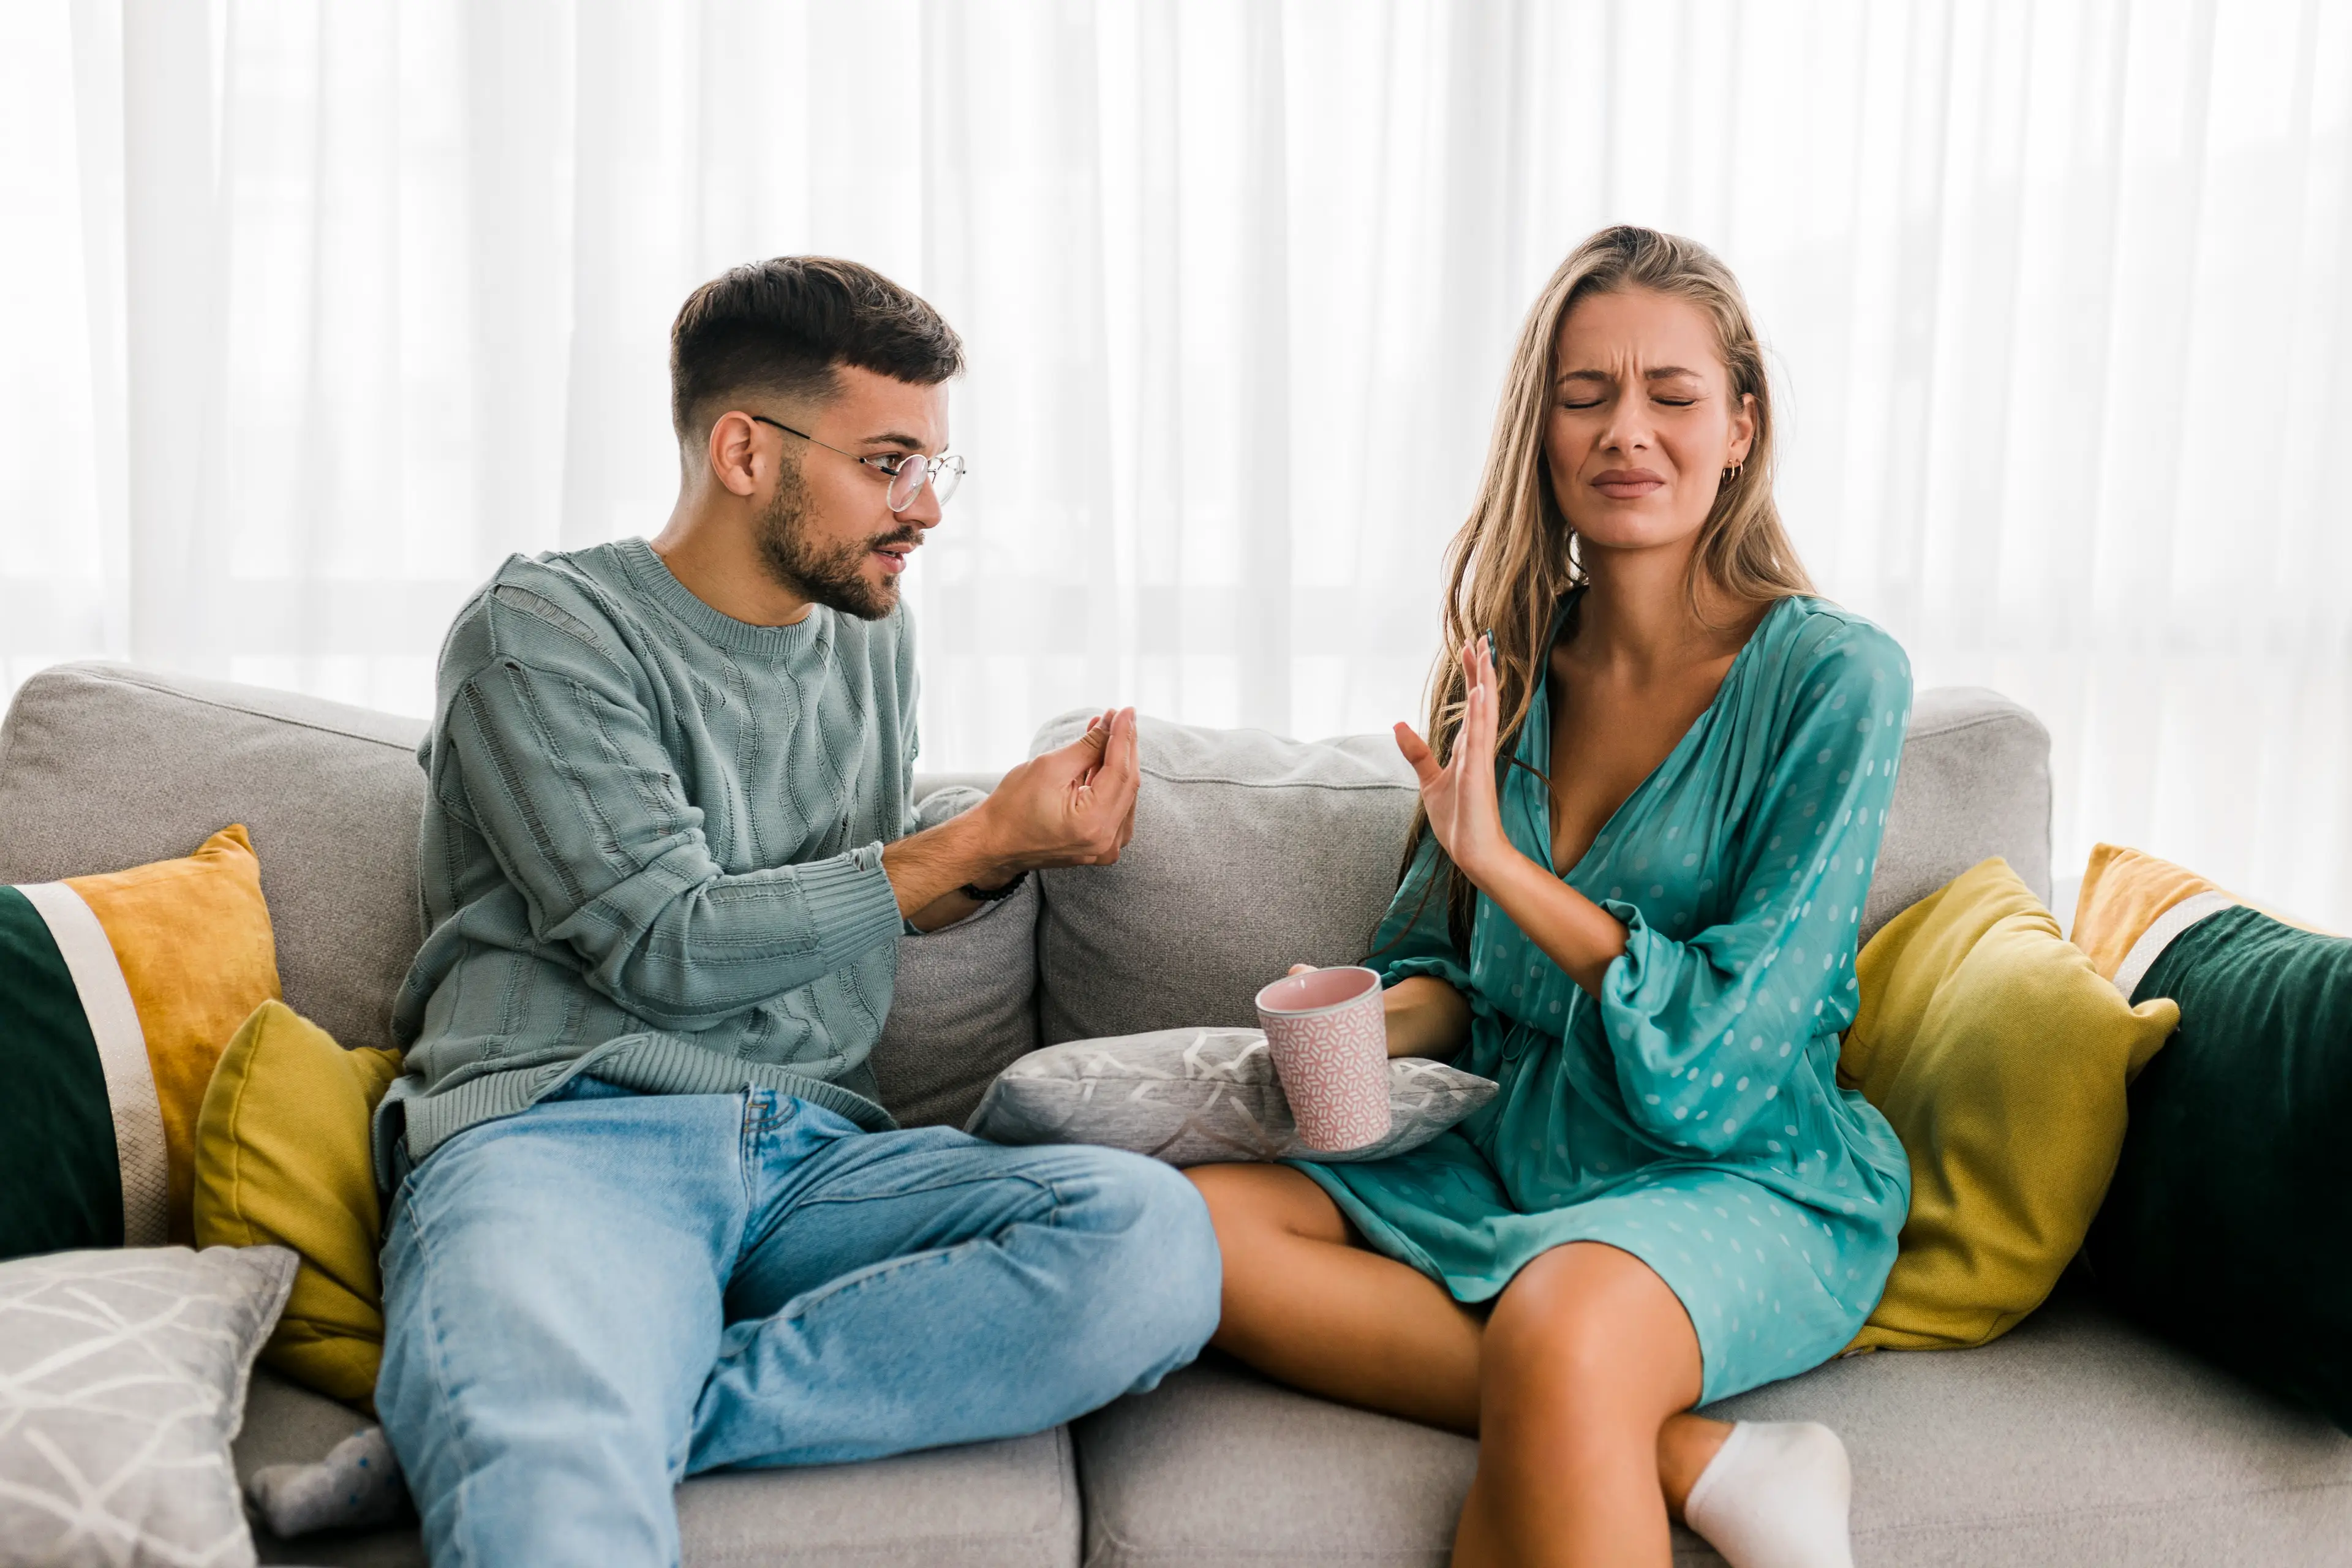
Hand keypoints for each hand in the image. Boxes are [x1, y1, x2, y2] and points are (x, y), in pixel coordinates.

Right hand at [971, 706, 1141, 874]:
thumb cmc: (1012, 807)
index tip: (1126, 711)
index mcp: (1092, 824)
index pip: (1121, 772)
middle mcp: (1105, 841)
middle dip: (1123, 746)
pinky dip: (1109, 781)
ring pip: (1123, 794)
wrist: (993, 844)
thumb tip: (1112, 723)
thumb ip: (1088, 746)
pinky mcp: (1099, 846)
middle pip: (1127, 784)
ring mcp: (1104, 847)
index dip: (1124, 737)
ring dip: (1116, 761)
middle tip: (1119, 716)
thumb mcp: (1049, 767)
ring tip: (1104, 730)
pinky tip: (1101, 756)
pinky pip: (1114, 807)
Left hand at [1393, 634, 1511, 880]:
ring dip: (1485, 683)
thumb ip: (1417, 753)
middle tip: (1482, 639)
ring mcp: (1480, 759)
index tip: (1472, 649)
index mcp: (1469, 749)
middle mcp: (1477, 749)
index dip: (1473, 677)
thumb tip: (1398, 724)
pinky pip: (1480, 739)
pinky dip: (1480, 715)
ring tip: (1485, 654)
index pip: (1472, 705)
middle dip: (1482, 670)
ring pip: (1485, 713)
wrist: (1472, 853)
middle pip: (1482, 701)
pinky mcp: (1478, 774)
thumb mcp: (1429, 781)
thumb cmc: (1458, 821)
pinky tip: (1480, 694)